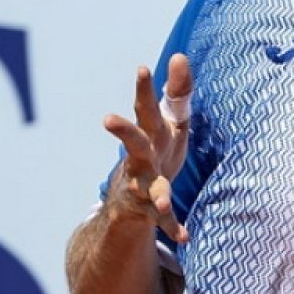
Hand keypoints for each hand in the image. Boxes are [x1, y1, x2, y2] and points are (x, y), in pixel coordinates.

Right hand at [101, 54, 193, 243]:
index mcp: (152, 135)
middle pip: (135, 143)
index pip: (147, 108)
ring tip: (160, 205)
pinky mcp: (149, 208)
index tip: (142, 67)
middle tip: (106, 119)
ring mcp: (142, 184)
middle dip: (123, 131)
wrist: (131, 195)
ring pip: (148, 187)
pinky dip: (174, 227)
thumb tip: (179, 56)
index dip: (145, 89)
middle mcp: (142, 158)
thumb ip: (178, 89)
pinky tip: (186, 238)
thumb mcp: (172, 120)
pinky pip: (163, 219)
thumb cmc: (158, 148)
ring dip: (155, 195)